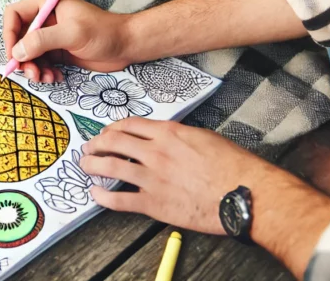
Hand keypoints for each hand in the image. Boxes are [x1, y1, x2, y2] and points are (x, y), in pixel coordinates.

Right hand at [3, 0, 135, 81]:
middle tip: (32, 74)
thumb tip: (17, 52)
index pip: (14, 15)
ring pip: (29, 54)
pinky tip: (57, 78)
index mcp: (46, 5)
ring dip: (34, 69)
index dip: (9, 34)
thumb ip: (43, 40)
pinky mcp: (59, 52)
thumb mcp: (72, 34)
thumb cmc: (103, 32)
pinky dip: (45, 73)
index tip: (13, 55)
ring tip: (46, 79)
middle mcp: (46, 20)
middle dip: (22, 58)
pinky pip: (42, 64)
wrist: (127, 45)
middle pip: (19, 38)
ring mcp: (52, 37)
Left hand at [80, 118, 329, 279]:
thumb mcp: (204, 137)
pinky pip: (119, 200)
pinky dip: (103, 196)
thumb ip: (178, 136)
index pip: (130, 125)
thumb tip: (164, 138)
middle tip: (89, 147)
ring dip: (93, 165)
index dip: (113, 127)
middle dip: (97, 143)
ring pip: (110, 167)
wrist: (244, 193)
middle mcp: (155, 152)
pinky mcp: (154, 204)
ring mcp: (152, 178)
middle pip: (114, 142)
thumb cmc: (233, 166)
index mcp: (169, 133)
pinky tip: (96, 194)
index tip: (107, 132)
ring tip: (85, 165)